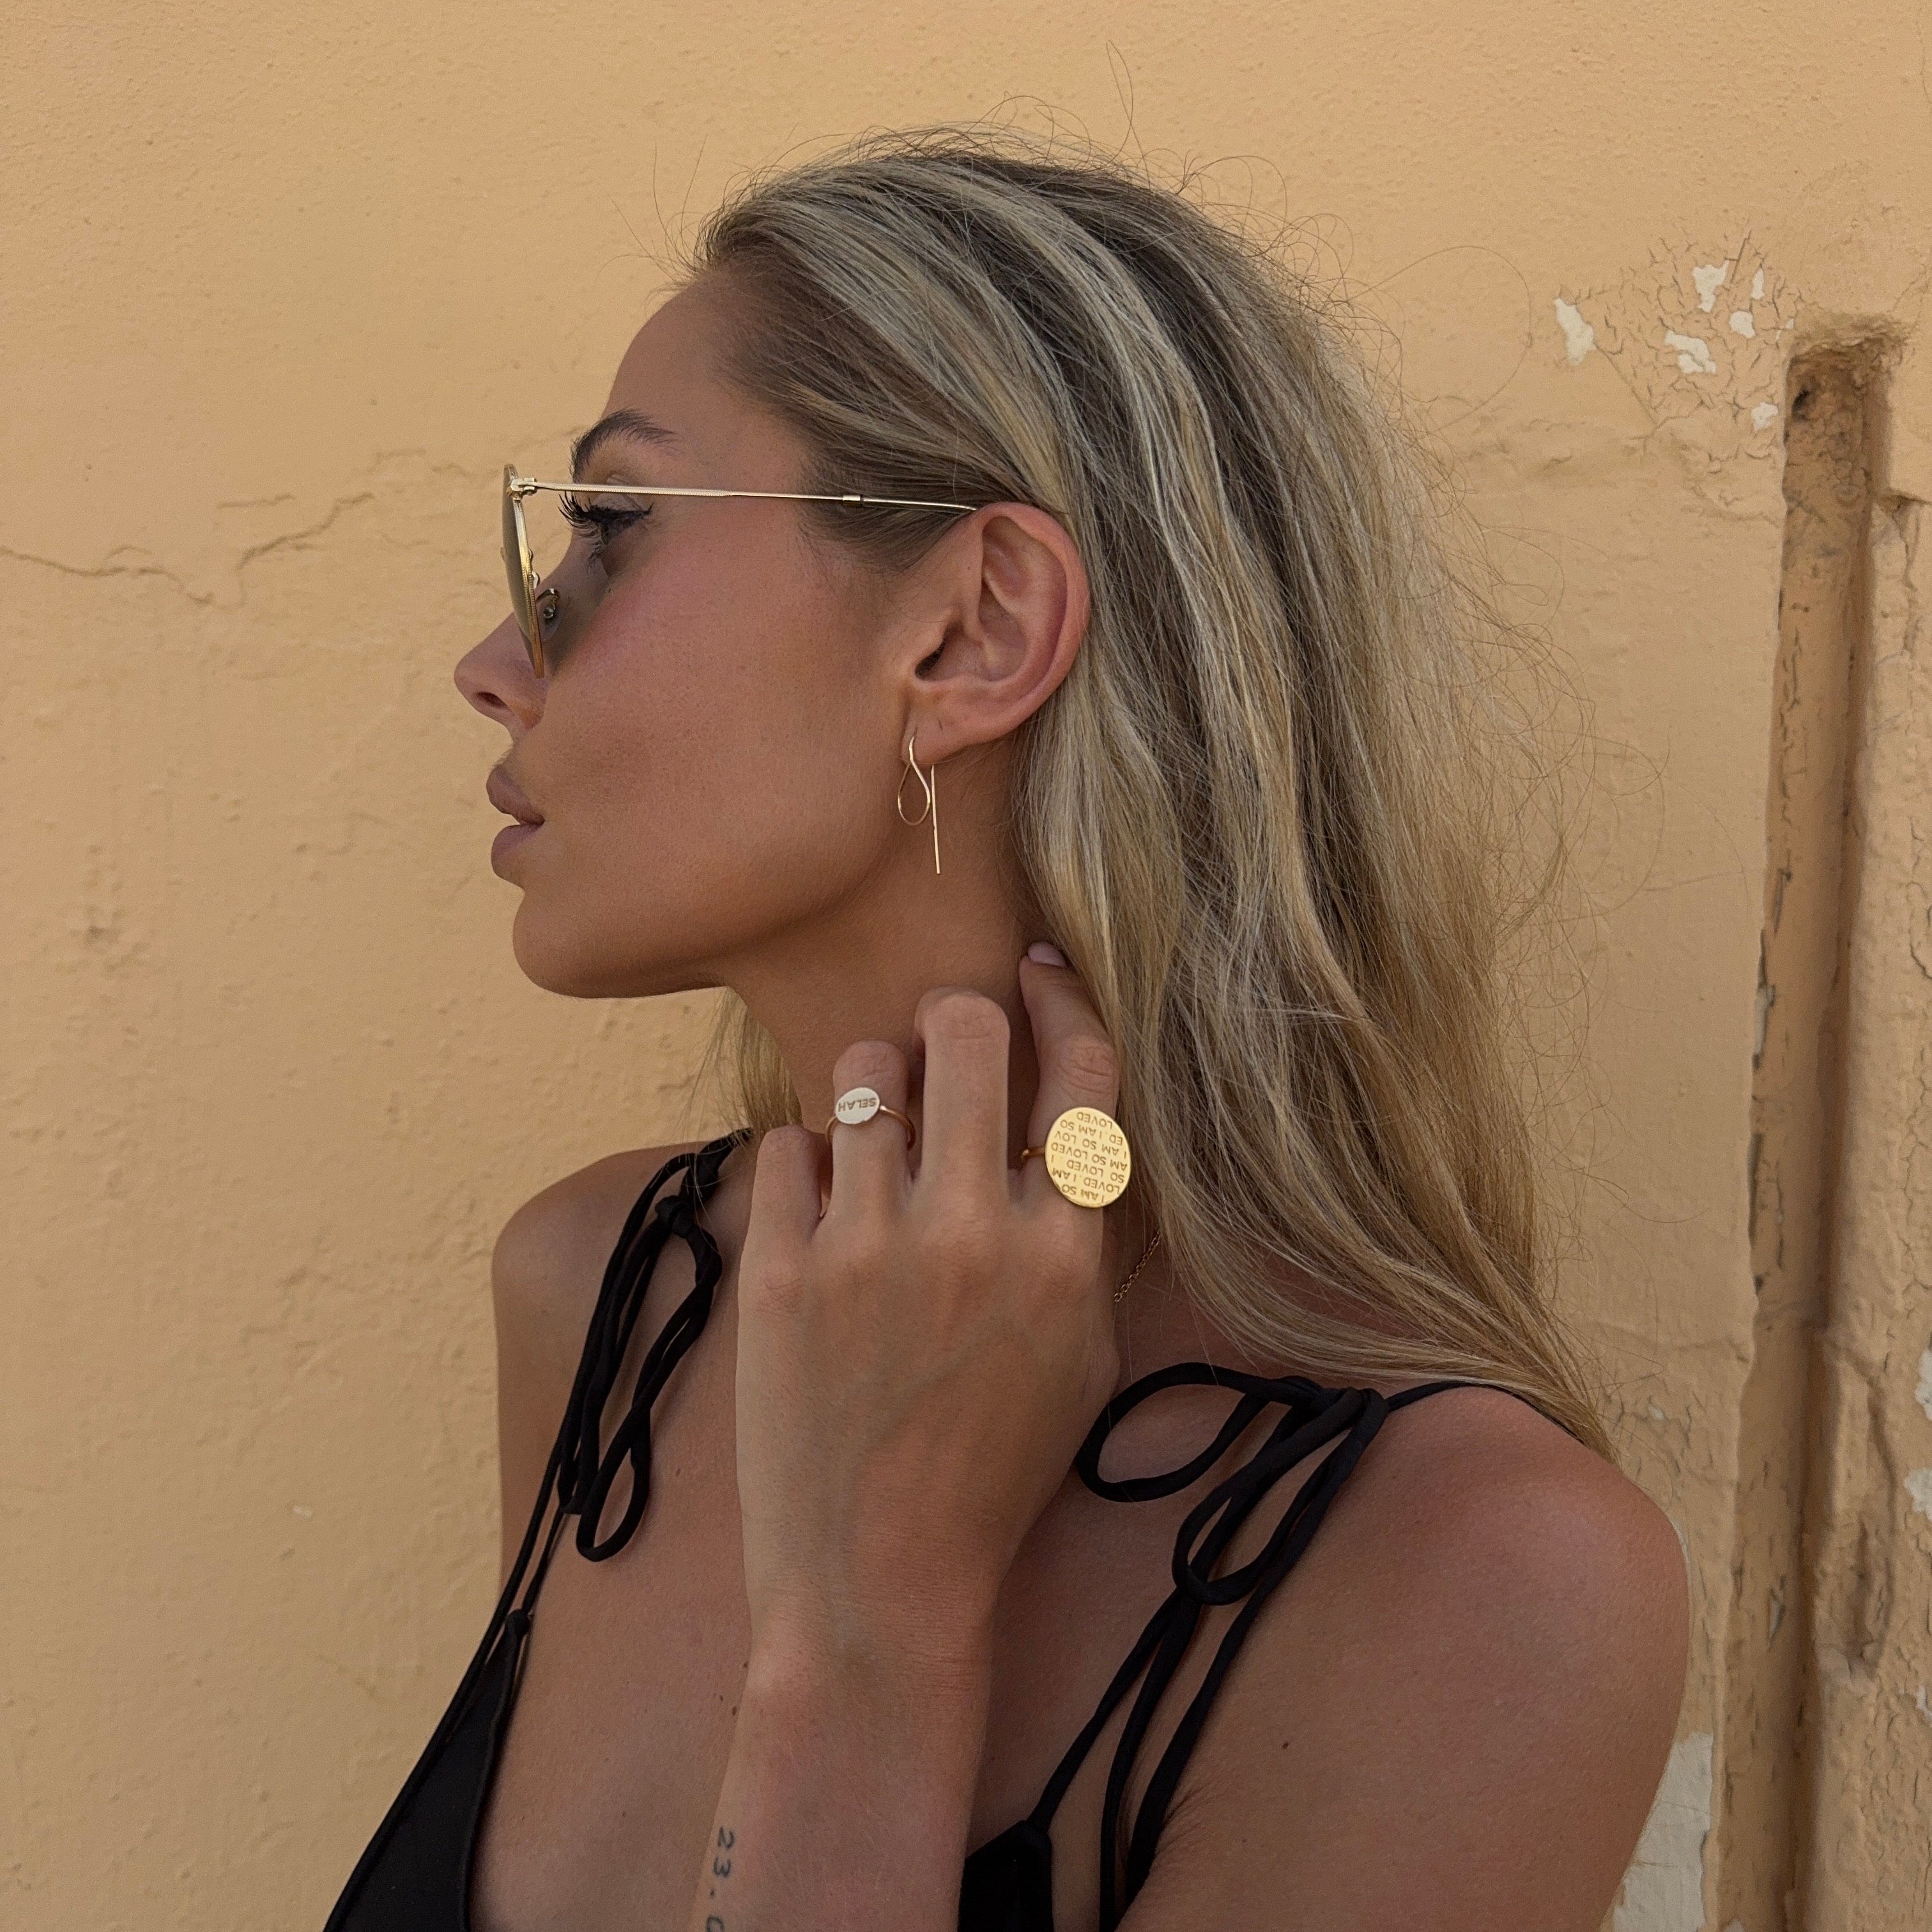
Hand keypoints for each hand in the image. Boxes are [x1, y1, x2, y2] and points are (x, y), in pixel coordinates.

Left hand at [731, 952, 1124, 1674]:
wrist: (879, 1578)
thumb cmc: (993, 1473)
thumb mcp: (1082, 1358)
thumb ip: (1078, 1240)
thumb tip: (1053, 1130)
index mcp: (1061, 1255)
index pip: (1080, 1076)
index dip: (1065, 1002)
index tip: (1040, 972)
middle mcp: (970, 1232)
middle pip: (966, 1035)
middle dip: (956, 1015)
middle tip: (943, 1035)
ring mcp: (867, 1248)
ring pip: (860, 1075)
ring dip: (872, 1081)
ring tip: (874, 1125)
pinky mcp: (781, 1273)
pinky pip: (785, 1146)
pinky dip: (805, 1158)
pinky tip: (822, 1201)